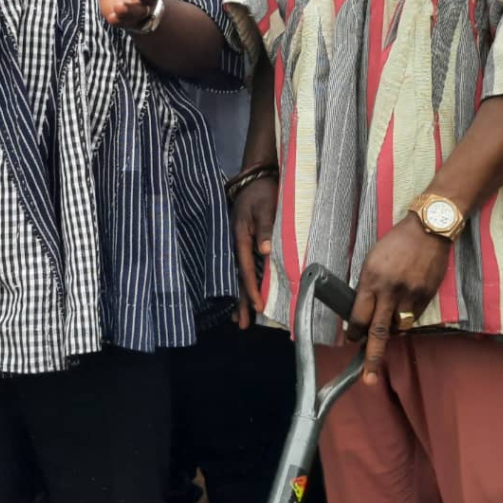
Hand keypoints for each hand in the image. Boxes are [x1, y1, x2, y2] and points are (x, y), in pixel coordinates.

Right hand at [231, 176, 277, 328]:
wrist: (257, 177)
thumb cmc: (263, 191)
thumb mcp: (266, 206)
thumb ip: (266, 228)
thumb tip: (265, 252)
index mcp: (240, 236)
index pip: (245, 268)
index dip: (251, 289)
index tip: (257, 307)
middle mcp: (236, 243)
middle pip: (237, 277)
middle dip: (240, 301)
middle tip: (242, 325)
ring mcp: (238, 243)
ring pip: (238, 275)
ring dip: (240, 297)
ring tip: (239, 320)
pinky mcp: (244, 241)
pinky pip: (242, 267)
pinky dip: (243, 283)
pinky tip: (244, 296)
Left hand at [347, 216, 450, 384]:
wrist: (428, 229)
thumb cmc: (397, 241)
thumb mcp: (374, 259)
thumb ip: (369, 285)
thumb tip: (365, 310)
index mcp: (371, 279)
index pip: (358, 315)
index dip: (354, 332)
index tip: (352, 339)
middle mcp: (389, 291)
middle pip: (378, 332)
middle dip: (372, 358)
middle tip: (367, 379)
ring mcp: (409, 296)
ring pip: (398, 328)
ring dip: (392, 333)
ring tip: (390, 325)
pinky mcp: (426, 298)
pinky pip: (413, 318)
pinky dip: (406, 319)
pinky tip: (404, 310)